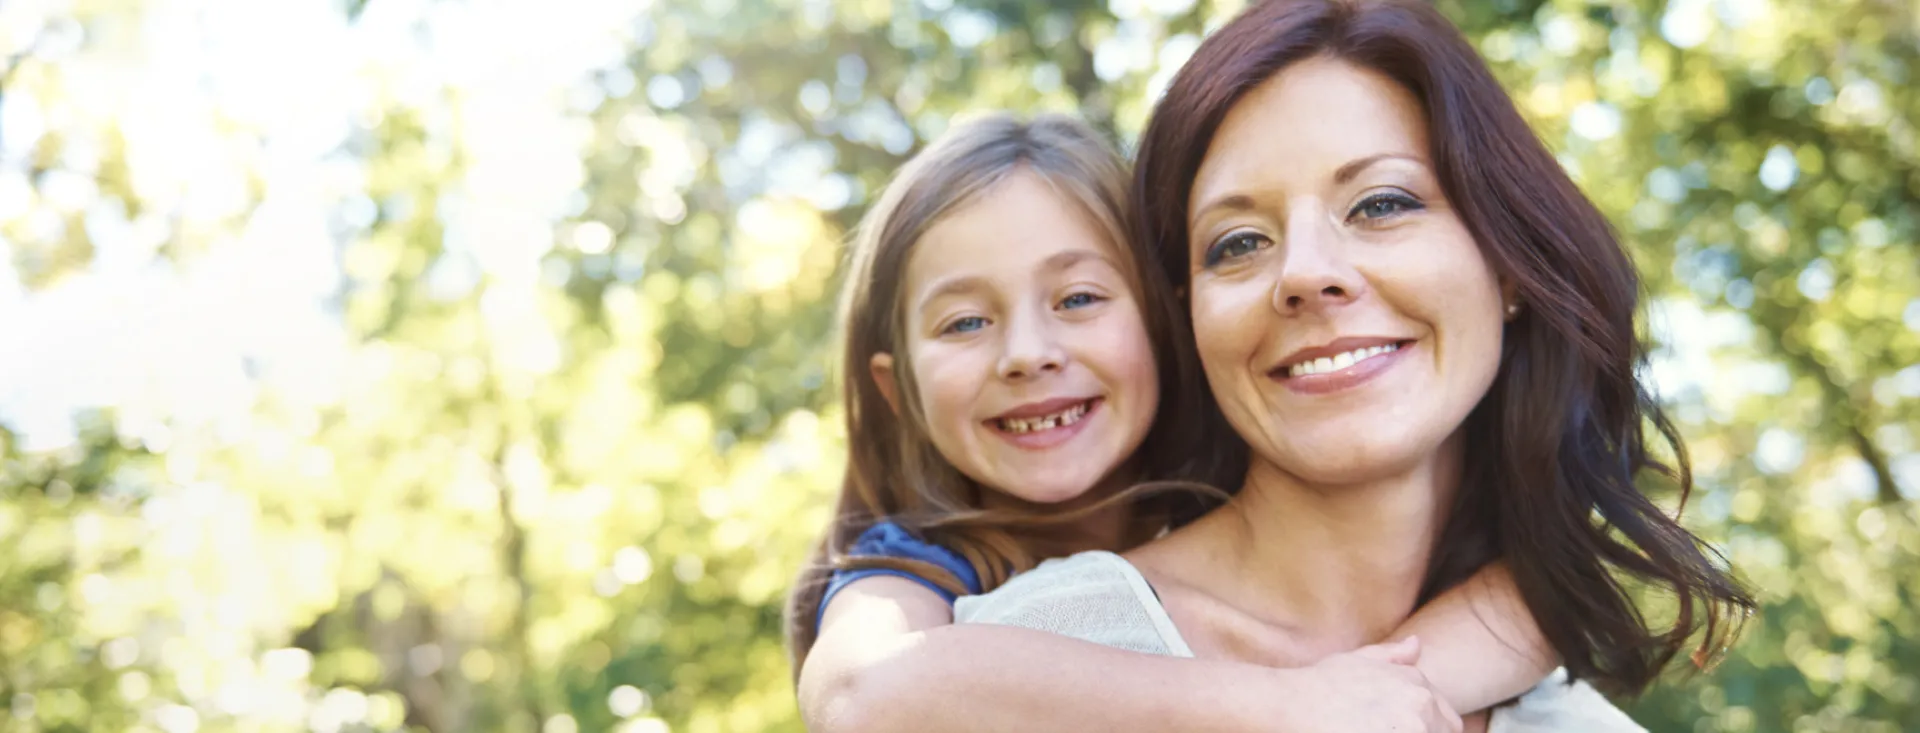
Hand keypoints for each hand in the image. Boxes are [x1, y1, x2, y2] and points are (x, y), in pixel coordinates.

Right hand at [1273, 636, 1463, 732]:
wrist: (1292, 703)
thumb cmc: (1321, 684)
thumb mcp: (1359, 660)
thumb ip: (1393, 656)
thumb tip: (1418, 644)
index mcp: (1418, 686)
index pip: (1448, 721)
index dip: (1428, 729)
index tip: (1398, 728)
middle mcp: (1420, 707)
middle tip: (1382, 730)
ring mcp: (1411, 729)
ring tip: (1370, 730)